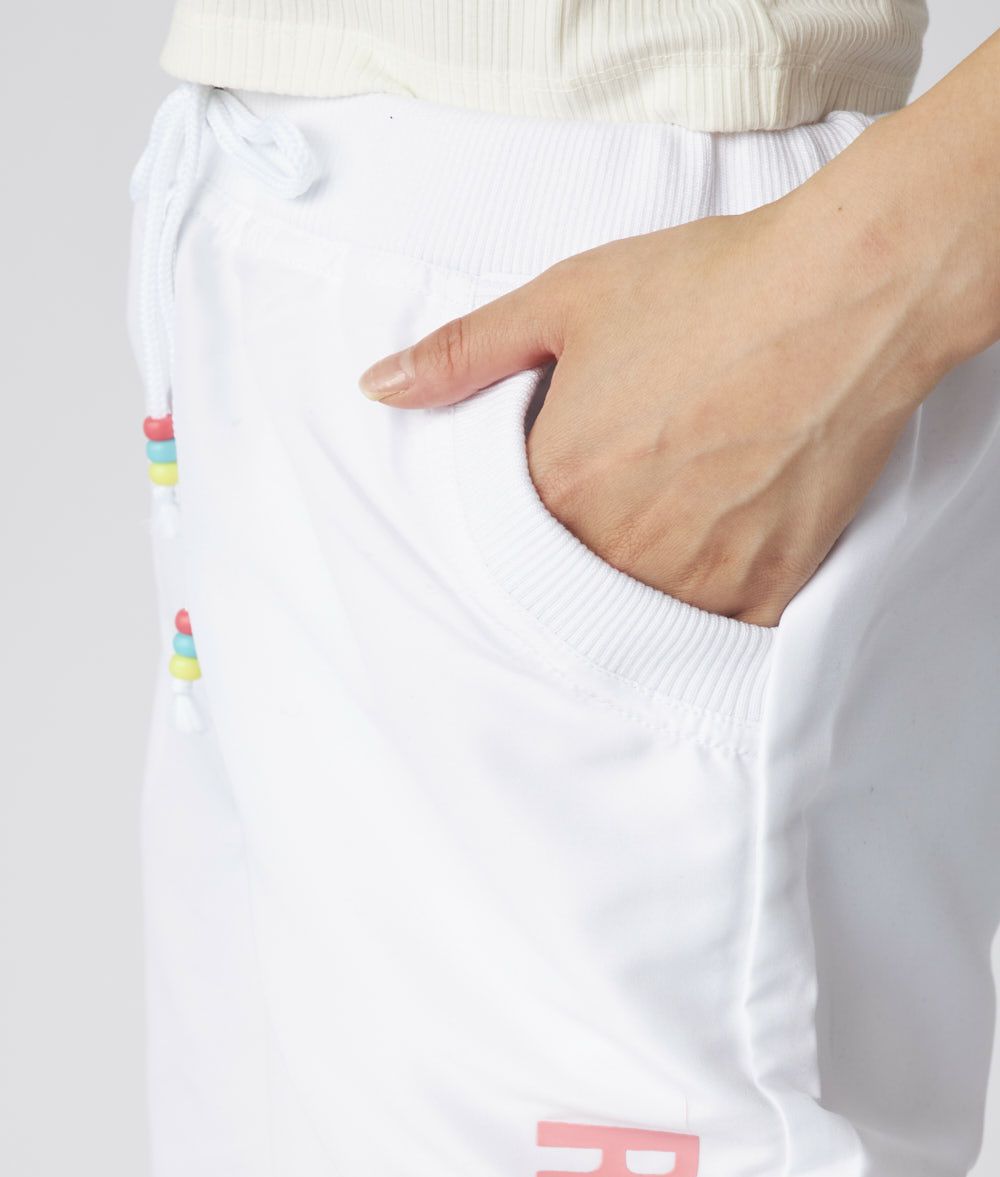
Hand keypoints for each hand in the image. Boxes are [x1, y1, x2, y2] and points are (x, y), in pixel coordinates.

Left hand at [358, 103, 993, 626]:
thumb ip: (463, 352)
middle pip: (579, 574)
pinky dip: (713, 592)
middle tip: (642, 475)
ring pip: (644, 606)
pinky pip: (718, 624)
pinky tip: (728, 532)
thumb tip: (377, 386)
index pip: (515, 534)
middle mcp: (620, 547)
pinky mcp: (765, 591)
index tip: (573, 473)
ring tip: (686, 499)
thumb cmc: (707, 288)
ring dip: (648, 570)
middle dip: (593, 536)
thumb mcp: (565, 300)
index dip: (541, 502)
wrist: (844, 295)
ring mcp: (696, 577)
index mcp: (558, 485)